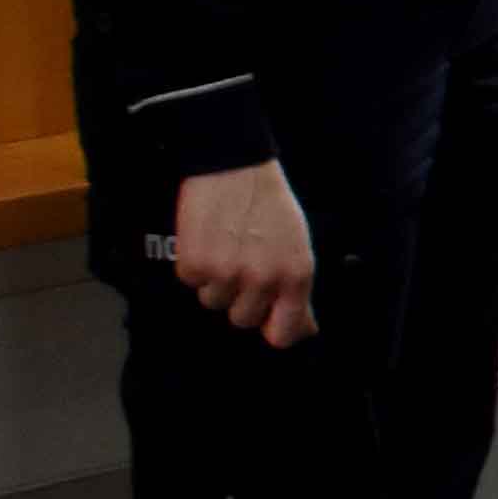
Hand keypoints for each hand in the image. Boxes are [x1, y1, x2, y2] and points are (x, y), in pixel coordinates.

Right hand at [170, 161, 318, 346]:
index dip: (274, 330)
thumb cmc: (269, 204)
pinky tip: (208, 239)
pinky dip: (195, 265)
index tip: (269, 322)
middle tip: (243, 264)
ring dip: (216, 281)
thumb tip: (305, 329)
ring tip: (226, 247)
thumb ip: (297, 290)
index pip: (285, 333)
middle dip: (241, 298)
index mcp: (295, 275)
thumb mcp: (297, 246)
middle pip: (243, 319)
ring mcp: (226, 274)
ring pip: (214, 302)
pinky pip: (191, 282)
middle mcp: (262, 279)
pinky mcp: (194, 264)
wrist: (233, 166)